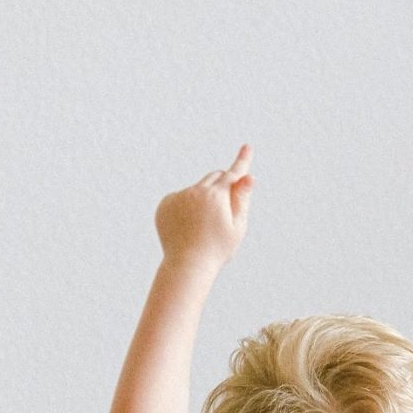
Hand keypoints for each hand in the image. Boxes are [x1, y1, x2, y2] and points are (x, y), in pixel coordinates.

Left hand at [155, 144, 254, 269]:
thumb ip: (242, 199)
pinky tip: (188, 225)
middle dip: (222, 185)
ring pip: (196, 189)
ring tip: (203, 225)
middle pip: (214, 177)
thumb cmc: (218, 249)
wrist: (187, 265)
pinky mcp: (164, 204)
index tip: (247, 147)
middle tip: (224, 208)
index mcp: (216, 195)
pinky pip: (180, 197)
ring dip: (203, 198)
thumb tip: (248, 176)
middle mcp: (195, 191)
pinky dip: (185, 205)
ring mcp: (178, 196)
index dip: (242, 161)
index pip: (232, 174)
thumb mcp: (237, 226)